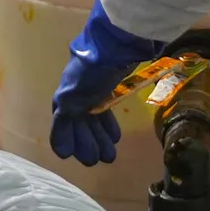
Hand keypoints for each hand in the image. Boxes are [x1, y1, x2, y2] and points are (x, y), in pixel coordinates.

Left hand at [48, 0, 173, 167]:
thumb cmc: (123, 55)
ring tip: (95, 160)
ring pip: (76, 126)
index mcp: (96, 79)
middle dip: (95, 140)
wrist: (111, 49)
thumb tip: (149, 59)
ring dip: (85, 144)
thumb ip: (128, 71)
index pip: (99, 107)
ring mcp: (71, 93)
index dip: (106, 126)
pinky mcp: (64, 100)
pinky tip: (64, 153)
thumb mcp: (126, 66)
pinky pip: (60, 124)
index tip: (115, 139)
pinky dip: (62, 138)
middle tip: (104, 158)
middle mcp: (82, 87)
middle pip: (86, 120)